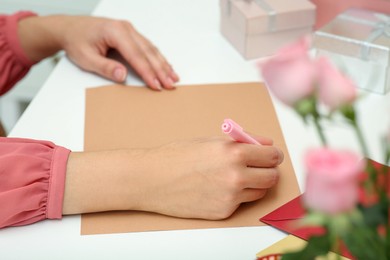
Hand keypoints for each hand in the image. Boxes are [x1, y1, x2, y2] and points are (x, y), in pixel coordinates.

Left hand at [18, 15, 178, 89]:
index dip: (148, 72)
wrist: (69, 28)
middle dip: (160, 70)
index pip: (136, 55)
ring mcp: (129, 30)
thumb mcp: (86, 58)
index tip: (157, 85)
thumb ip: (106, 67)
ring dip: (163, 64)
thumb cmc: (76, 41)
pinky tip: (165, 65)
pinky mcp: (130, 33)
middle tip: (171, 84)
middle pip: (148, 52)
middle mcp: (125, 28)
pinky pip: (147, 46)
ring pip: (151, 49)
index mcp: (115, 32)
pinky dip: (157, 58)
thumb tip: (123, 75)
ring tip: (173, 77)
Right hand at [63, 136, 282, 219]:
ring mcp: (230, 197)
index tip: (272, 156)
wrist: (153, 179)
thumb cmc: (177, 156)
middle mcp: (236, 176)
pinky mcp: (223, 212)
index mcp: (234, 153)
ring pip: (259, 192)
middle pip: (271, 177)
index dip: (273, 155)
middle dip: (268, 170)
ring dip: (254, 184)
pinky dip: (237, 196)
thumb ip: (240, 144)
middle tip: (260, 167)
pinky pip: (241, 203)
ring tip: (237, 177)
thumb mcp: (210, 142)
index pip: (271, 156)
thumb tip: (264, 146)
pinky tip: (220, 188)